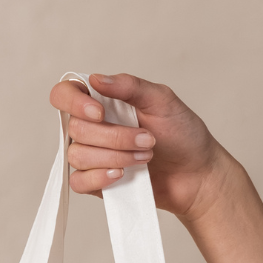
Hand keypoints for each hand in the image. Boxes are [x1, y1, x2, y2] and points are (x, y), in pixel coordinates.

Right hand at [49, 72, 225, 221]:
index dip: (74, 103)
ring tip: (145, 157)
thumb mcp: (162, 101)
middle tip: (149, 140)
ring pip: (78, 156)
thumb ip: (130, 86)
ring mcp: (93, 156)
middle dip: (115, 137)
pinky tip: (121, 176)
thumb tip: (97, 79)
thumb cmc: (182, 134)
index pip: (64, 94)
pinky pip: (78, 182)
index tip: (100, 113)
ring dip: (115, 158)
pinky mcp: (98, 183)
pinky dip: (98, 179)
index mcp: (101, 102)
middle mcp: (92, 127)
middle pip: (76, 129)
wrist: (198, 174)